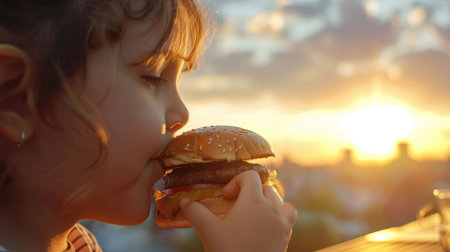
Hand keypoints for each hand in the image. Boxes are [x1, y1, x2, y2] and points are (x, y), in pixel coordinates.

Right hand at [179, 170, 296, 251]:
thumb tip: (184, 201)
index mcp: (254, 200)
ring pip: (279, 199)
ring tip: (251, 213)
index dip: (235, 181)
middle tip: (234, 206)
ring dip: (266, 201)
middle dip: (249, 192)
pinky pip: (289, 214)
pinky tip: (267, 223)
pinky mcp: (286, 235)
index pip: (250, 176)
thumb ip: (195, 211)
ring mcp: (281, 221)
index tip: (225, 197)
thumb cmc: (228, 251)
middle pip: (264, 187)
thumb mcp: (208, 230)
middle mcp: (272, 207)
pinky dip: (280, 213)